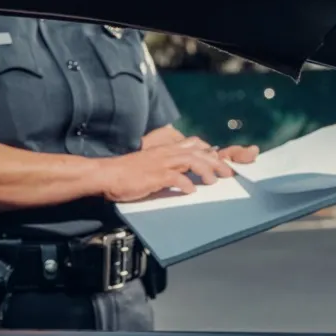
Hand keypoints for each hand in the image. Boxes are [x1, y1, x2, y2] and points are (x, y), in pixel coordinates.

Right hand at [96, 139, 257, 201]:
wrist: (107, 174)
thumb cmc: (126, 172)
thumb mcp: (149, 164)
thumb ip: (166, 165)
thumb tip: (182, 174)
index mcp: (165, 149)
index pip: (194, 144)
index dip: (211, 152)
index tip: (221, 161)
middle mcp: (166, 153)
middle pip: (198, 152)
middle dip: (216, 162)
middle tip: (228, 173)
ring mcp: (161, 164)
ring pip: (191, 161)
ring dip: (205, 171)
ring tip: (214, 181)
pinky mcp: (154, 176)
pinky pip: (176, 178)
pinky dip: (186, 184)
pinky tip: (191, 191)